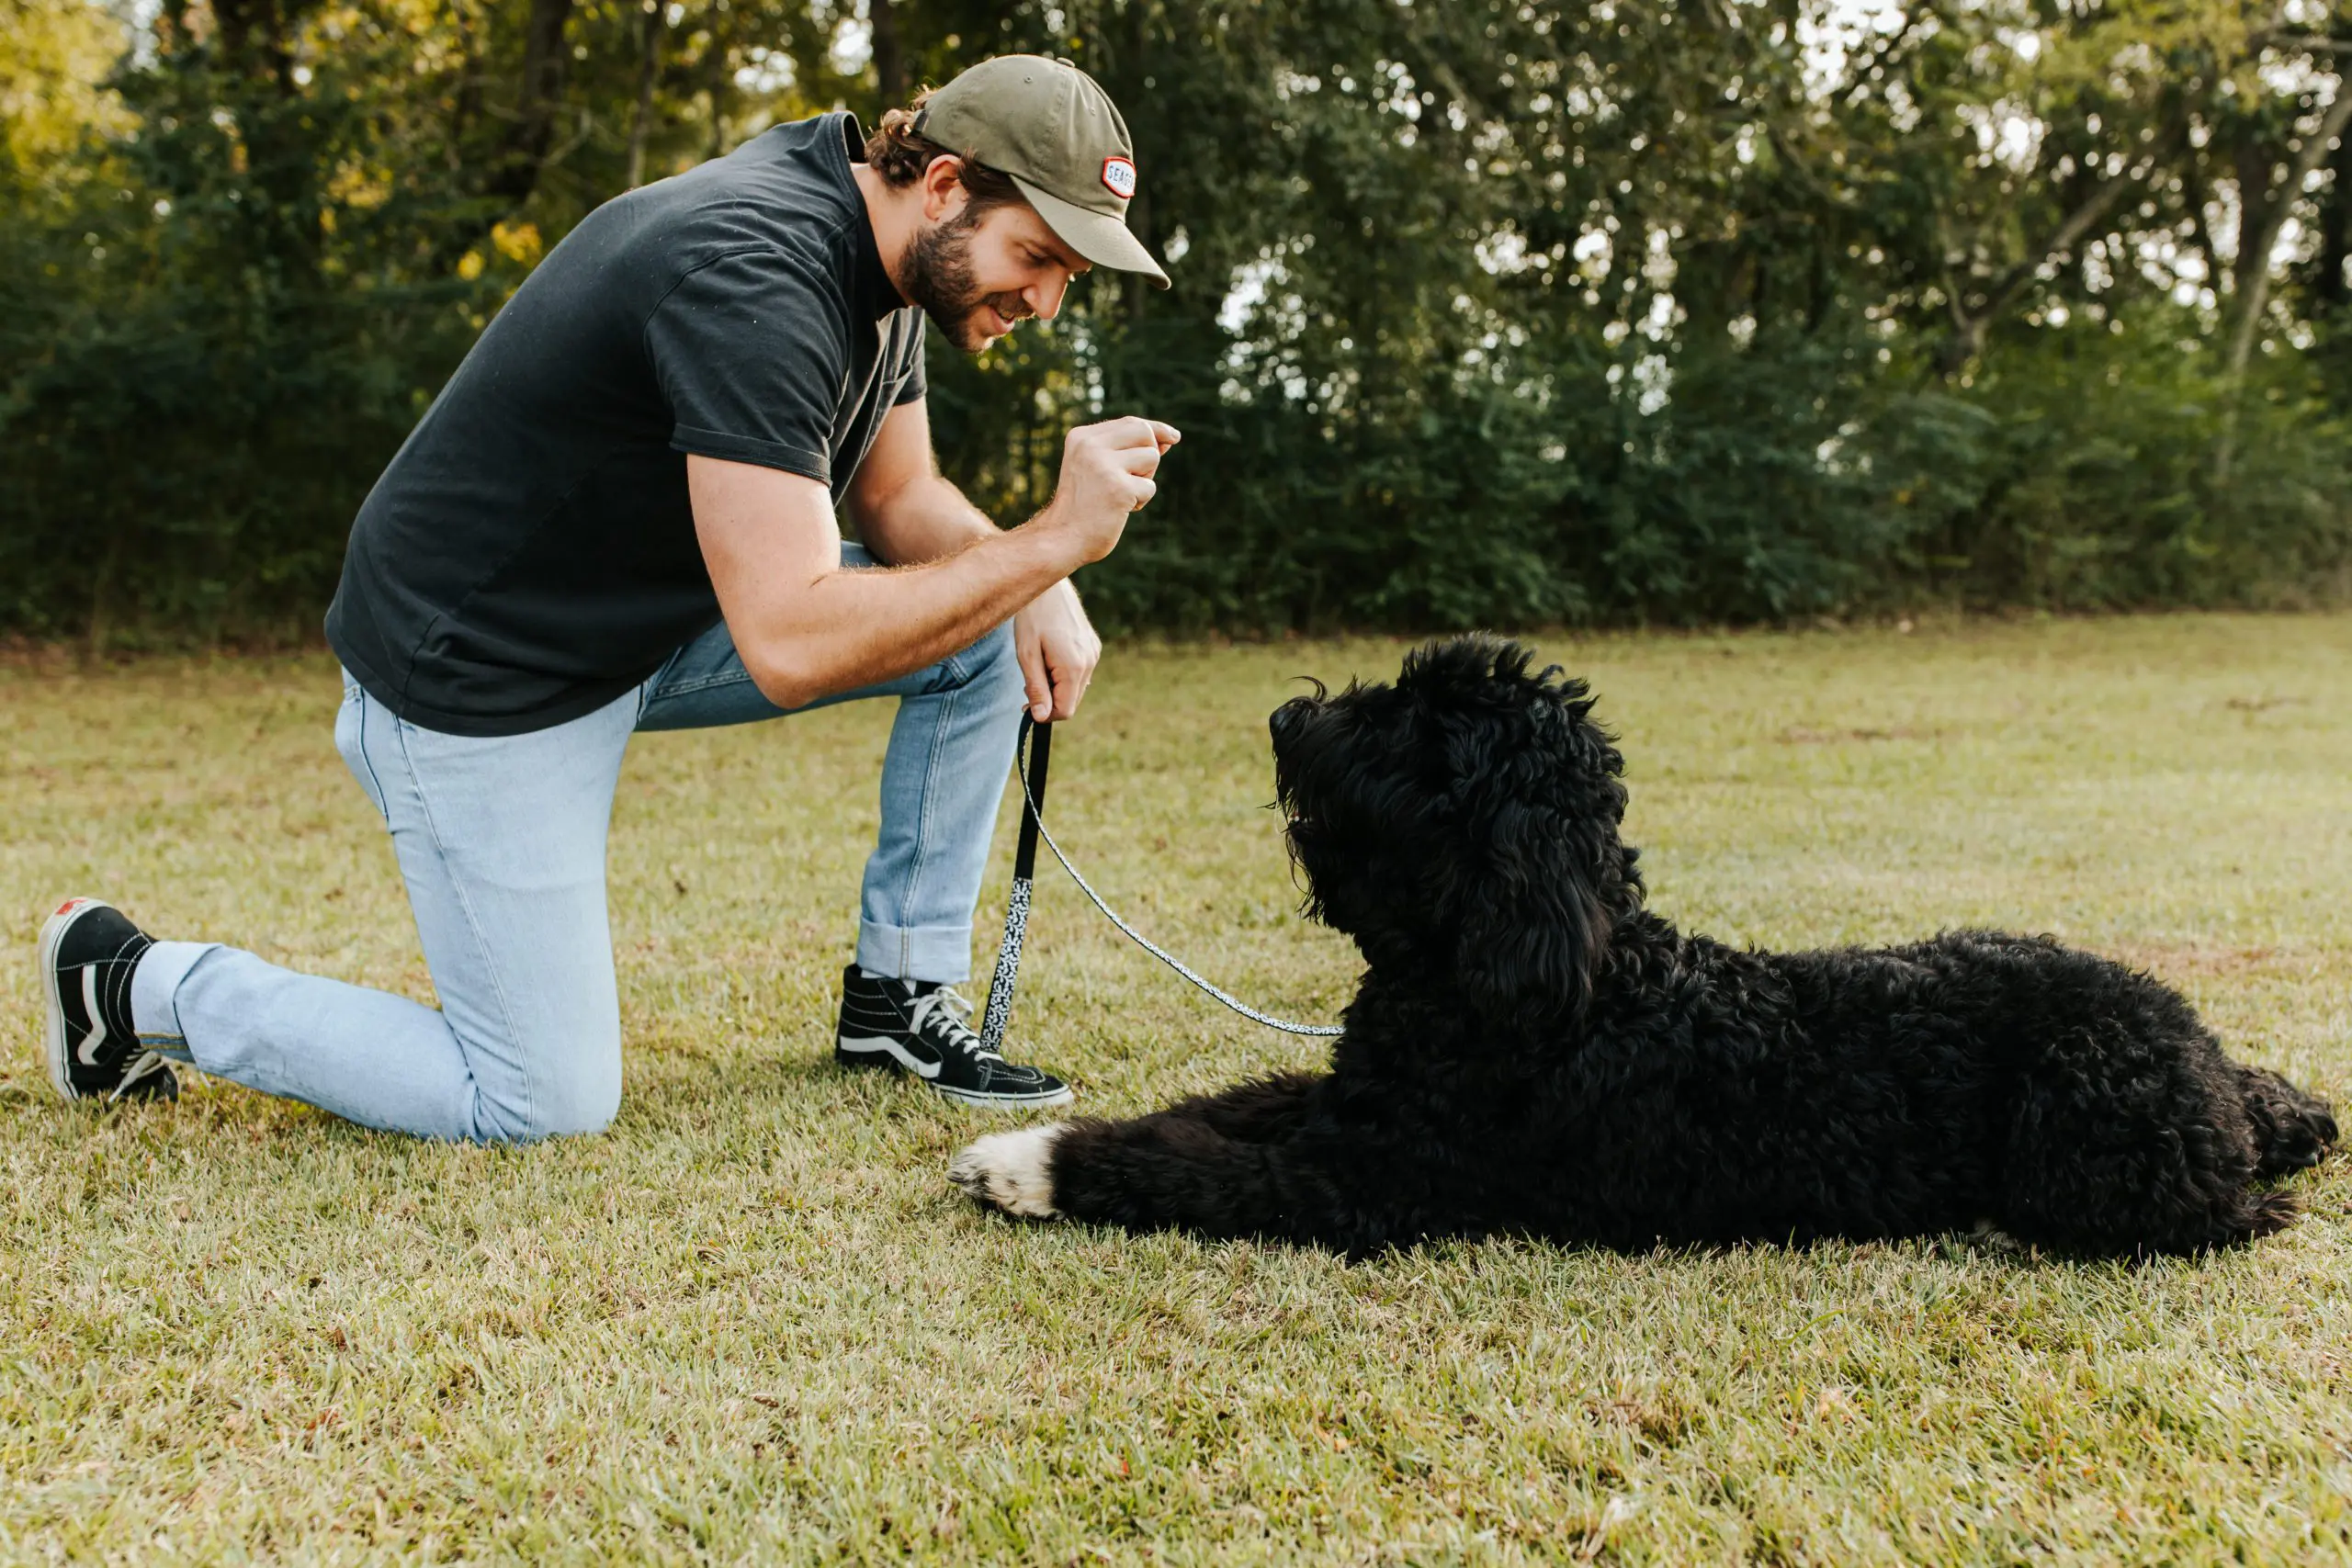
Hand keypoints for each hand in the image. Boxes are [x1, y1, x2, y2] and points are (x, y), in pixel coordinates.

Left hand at [1014, 579, 1100, 721]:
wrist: (1049, 587)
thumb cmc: (1033, 619)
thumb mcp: (1027, 656)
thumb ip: (1037, 688)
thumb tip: (1041, 716)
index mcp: (1074, 667)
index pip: (1065, 711)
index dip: (1044, 713)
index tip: (1027, 703)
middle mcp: (1089, 662)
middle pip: (1072, 701)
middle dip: (1050, 700)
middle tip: (1029, 683)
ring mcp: (1094, 653)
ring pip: (1076, 688)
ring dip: (1057, 686)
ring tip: (1039, 666)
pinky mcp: (1093, 646)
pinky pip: (1080, 672)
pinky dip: (1065, 674)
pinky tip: (1050, 656)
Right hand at [1034, 416, 1180, 565]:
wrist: (1062, 538)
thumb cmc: (1083, 505)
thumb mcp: (1096, 467)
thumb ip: (1127, 450)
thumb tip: (1169, 437)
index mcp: (1081, 437)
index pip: (1130, 423)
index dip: (1155, 429)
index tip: (1173, 436)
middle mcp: (1090, 446)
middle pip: (1145, 432)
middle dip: (1150, 455)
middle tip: (1134, 478)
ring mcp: (1104, 466)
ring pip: (1151, 457)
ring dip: (1144, 480)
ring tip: (1121, 495)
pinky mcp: (1118, 488)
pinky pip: (1149, 487)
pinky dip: (1140, 501)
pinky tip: (1119, 510)